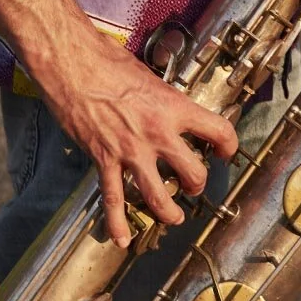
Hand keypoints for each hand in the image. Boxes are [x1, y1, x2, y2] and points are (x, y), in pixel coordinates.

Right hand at [40, 32, 238, 248]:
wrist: (72, 65)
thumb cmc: (108, 62)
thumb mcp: (149, 77)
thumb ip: (164, 99)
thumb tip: (171, 106)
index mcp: (173, 108)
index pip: (218, 131)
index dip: (229, 145)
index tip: (225, 152)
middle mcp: (158, 133)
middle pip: (194, 173)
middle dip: (197, 184)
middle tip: (193, 185)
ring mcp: (131, 151)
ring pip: (159, 197)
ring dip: (169, 212)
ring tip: (173, 217)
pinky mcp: (104, 160)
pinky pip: (113, 200)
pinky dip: (117, 223)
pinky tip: (122, 238)